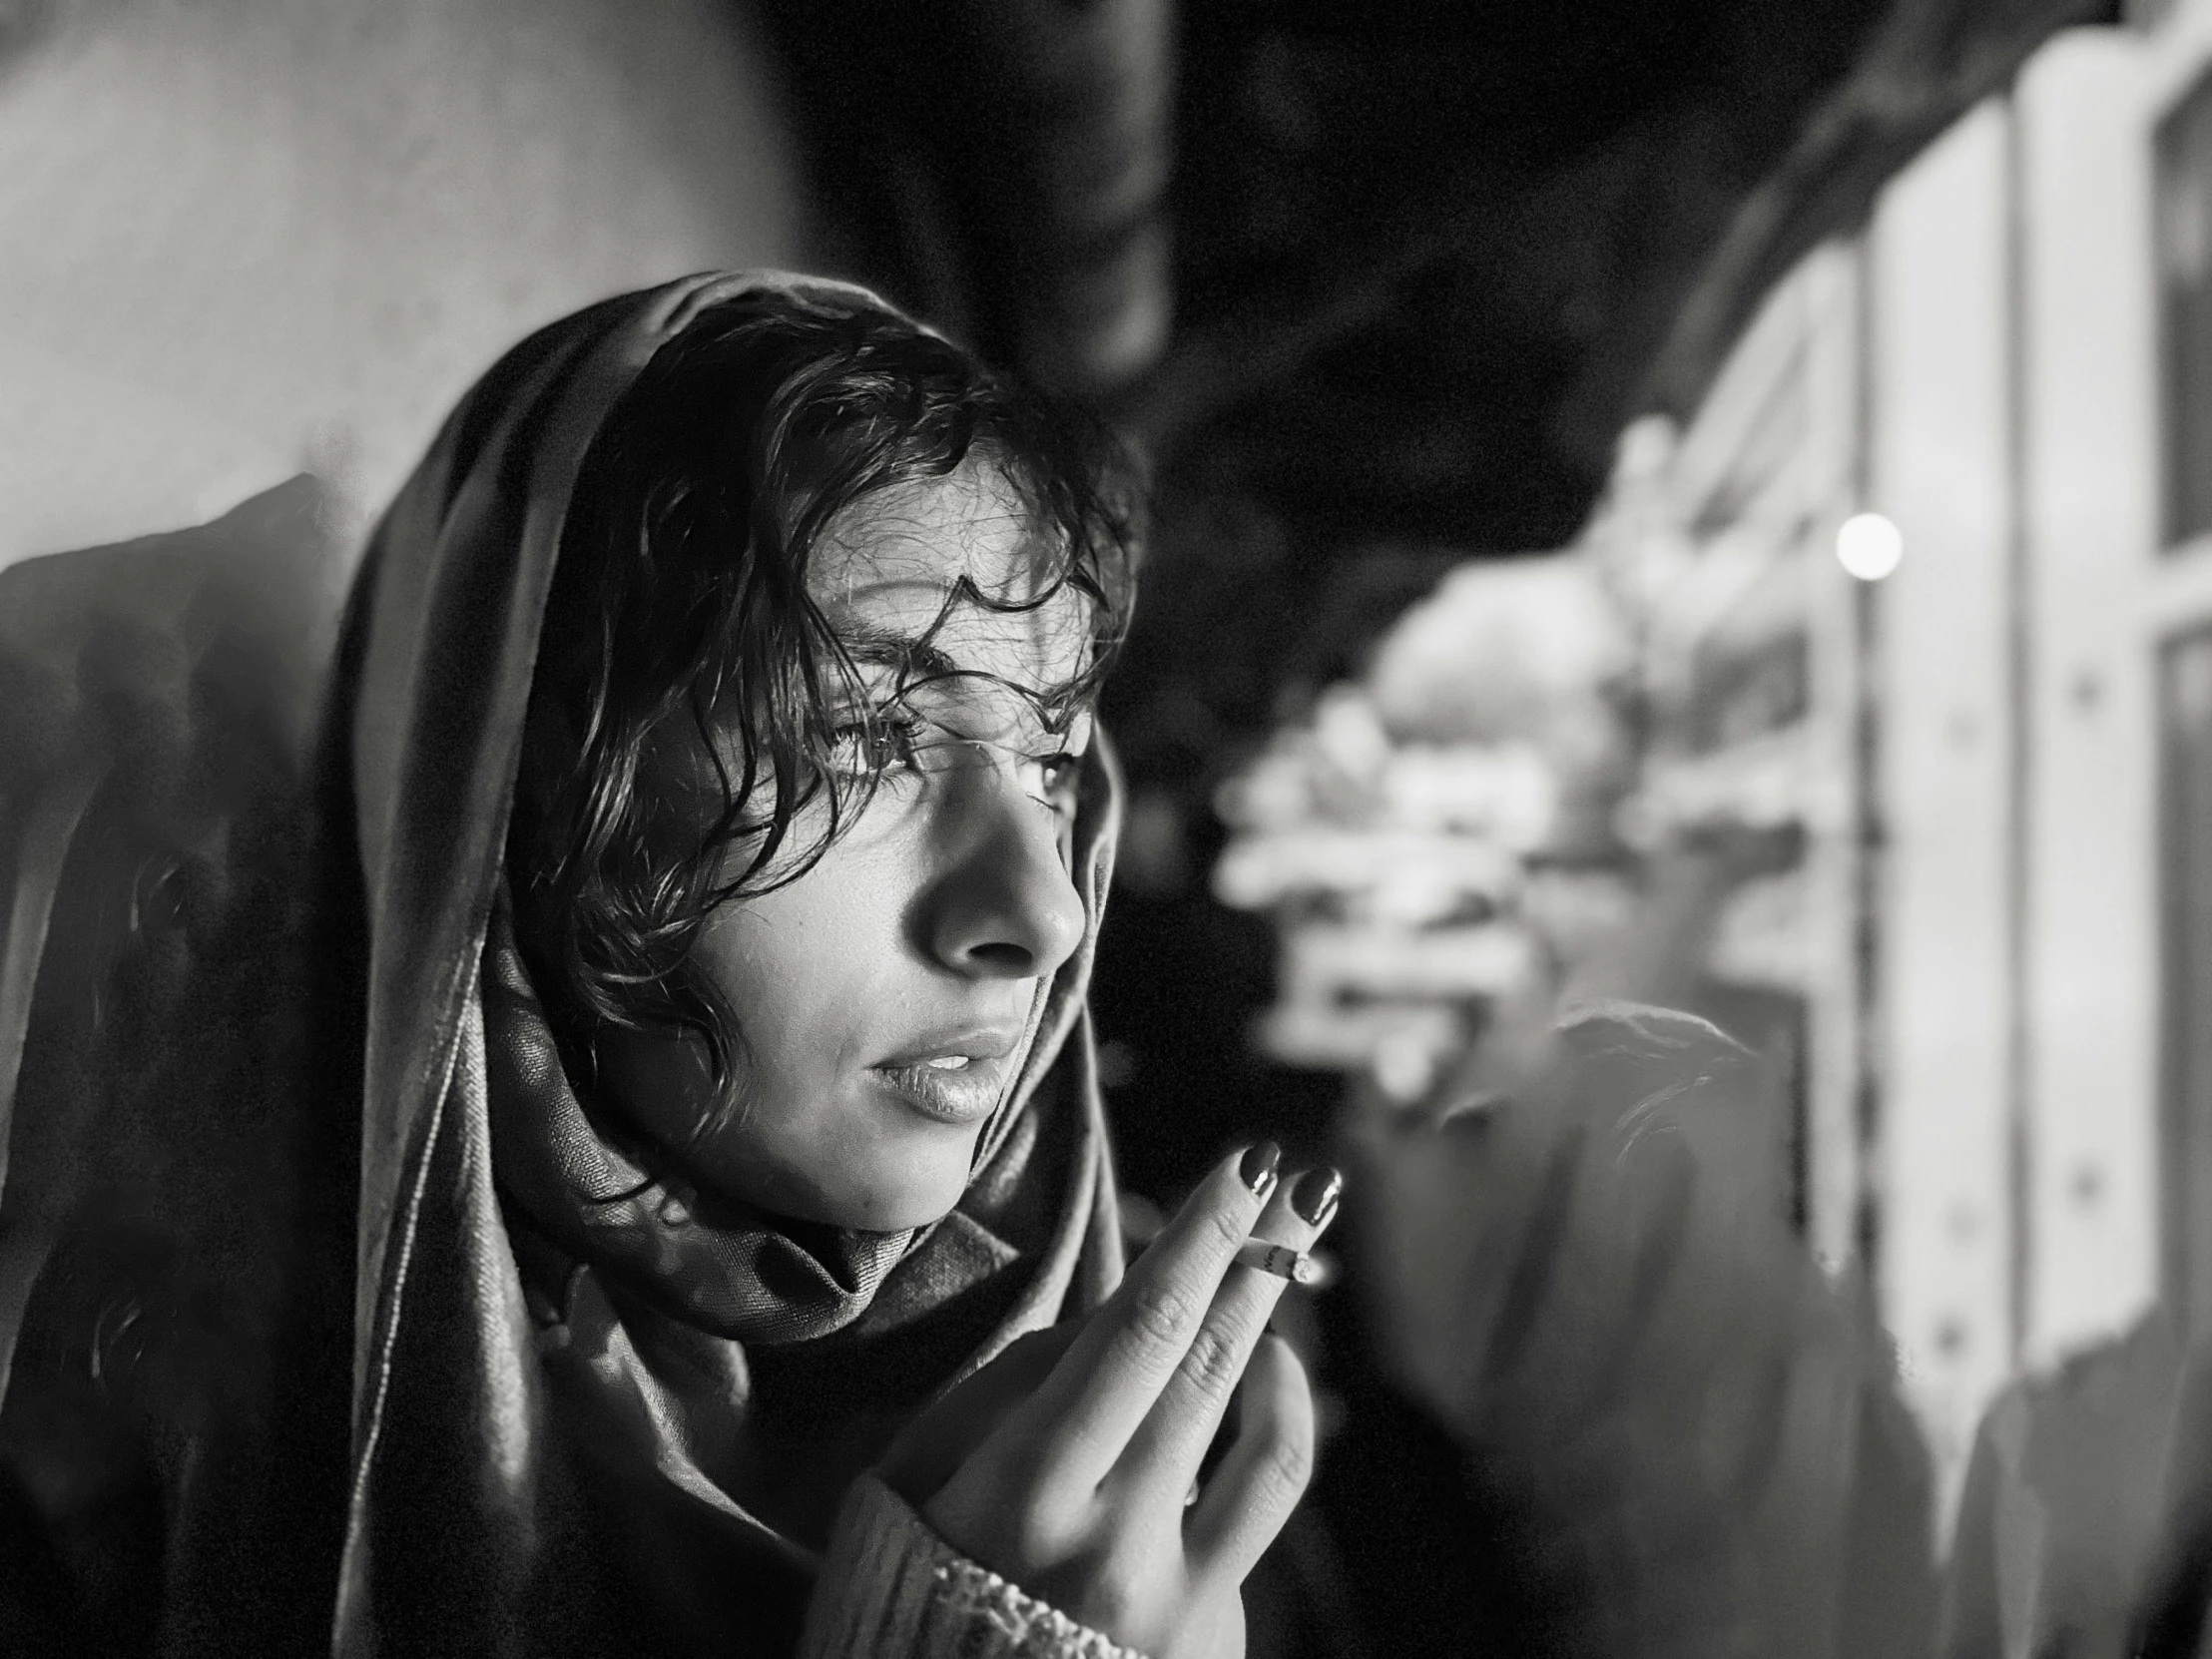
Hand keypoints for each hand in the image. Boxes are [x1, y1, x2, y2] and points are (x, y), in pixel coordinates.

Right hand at [879, 1145, 1341, 1657]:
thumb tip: (1103, 1312)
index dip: (1198, 1240)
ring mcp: (1174, 1591)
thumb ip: (1001, 1390)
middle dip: (1258, 1255)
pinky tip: (1269, 1372)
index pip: (1135, 1331)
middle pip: (1208, 1362)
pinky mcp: (1209, 1629)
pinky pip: (1258, 1507)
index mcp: (1021, 1491)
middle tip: (1299, 1175)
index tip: (1242, 1166)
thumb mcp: (907, 1485)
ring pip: (1258, 1432)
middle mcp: (1112, 1536)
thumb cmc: (899, 1601)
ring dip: (1276, 1327)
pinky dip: (1274, 1425)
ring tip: (1289, 1253)